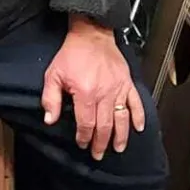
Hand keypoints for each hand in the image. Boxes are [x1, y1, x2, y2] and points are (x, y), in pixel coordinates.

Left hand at [41, 16, 144, 159]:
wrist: (91, 34)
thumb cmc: (72, 54)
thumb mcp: (53, 75)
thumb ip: (50, 99)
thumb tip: (50, 120)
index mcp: (85, 93)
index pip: (86, 123)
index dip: (84, 137)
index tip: (82, 144)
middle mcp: (104, 94)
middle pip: (105, 126)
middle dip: (101, 143)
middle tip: (98, 154)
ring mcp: (118, 89)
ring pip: (122, 119)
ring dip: (121, 136)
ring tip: (118, 148)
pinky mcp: (127, 83)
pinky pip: (135, 103)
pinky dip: (139, 116)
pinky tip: (139, 128)